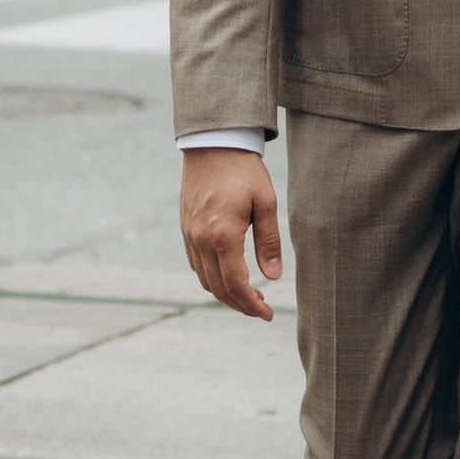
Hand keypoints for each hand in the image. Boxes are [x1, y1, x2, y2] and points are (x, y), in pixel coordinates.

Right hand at [180, 149, 282, 321]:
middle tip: (262, 309)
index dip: (252, 305)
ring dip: (225, 293)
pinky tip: (230, 274)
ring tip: (249, 295)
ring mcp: (189, 235)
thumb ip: (269, 241)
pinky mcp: (186, 228)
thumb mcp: (266, 202)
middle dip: (240, 305)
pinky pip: (196, 264)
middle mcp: (201, 239)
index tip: (267, 315)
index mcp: (223, 235)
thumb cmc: (244, 170)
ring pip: (204, 279)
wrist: (213, 143)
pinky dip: (212, 278)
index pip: (236, 285)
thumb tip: (273, 277)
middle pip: (218, 289)